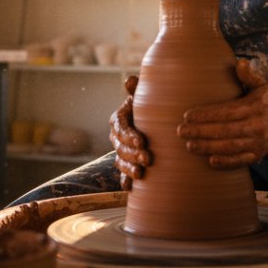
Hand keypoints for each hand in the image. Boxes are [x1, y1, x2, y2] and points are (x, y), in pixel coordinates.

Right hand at [108, 74, 150, 190]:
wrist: (151, 122)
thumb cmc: (148, 106)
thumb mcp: (143, 97)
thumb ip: (137, 89)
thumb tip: (130, 80)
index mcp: (119, 119)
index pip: (121, 128)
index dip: (130, 136)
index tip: (142, 142)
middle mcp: (116, 136)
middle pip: (121, 147)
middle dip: (133, 154)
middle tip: (148, 159)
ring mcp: (120, 151)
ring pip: (120, 161)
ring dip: (129, 168)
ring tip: (141, 174)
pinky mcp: (125, 163)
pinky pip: (122, 174)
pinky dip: (125, 181)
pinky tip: (130, 188)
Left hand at [177, 59, 267, 168]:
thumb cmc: (266, 99)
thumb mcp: (260, 84)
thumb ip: (248, 75)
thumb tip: (240, 62)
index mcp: (254, 107)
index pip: (226, 112)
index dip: (207, 115)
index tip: (187, 115)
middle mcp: (257, 126)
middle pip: (225, 131)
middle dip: (201, 132)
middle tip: (180, 131)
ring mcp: (258, 143)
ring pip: (230, 147)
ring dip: (208, 147)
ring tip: (189, 145)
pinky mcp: (258, 155)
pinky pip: (240, 160)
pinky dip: (226, 162)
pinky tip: (210, 160)